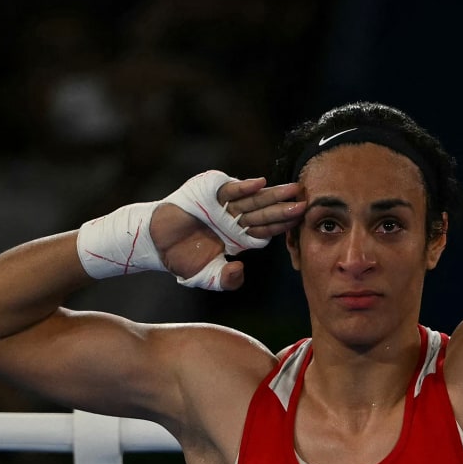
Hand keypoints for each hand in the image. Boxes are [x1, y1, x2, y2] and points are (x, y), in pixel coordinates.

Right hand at [151, 178, 303, 289]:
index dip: (281, 227)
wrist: (155, 244)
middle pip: (264, 213)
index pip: (265, 230)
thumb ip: (226, 280)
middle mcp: (234, 219)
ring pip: (252, 200)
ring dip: (272, 195)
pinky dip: (244, 186)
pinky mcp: (209, 192)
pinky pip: (230, 189)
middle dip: (285, 208)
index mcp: (238, 237)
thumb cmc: (180, 259)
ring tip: (293, 190)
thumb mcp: (206, 276)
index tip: (301, 224)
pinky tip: (261, 183)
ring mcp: (223, 204)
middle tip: (307, 203)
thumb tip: (240, 270)